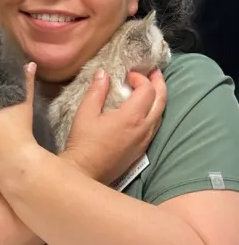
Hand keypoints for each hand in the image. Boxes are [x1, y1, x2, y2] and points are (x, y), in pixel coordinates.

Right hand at [61, 69, 165, 183]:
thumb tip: (103, 73)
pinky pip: (155, 126)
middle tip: (155, 72)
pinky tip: (146, 109)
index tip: (127, 75)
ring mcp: (145, 140)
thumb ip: (97, 91)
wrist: (85, 172)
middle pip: (161, 101)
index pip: (147, 90)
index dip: (140, 78)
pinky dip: (155, 112)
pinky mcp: (142, 150)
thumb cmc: (84, 142)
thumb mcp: (85, 112)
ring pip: (161, 114)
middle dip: (159, 83)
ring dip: (159, 98)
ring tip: (153, 87)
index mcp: (131, 117)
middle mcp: (143, 128)